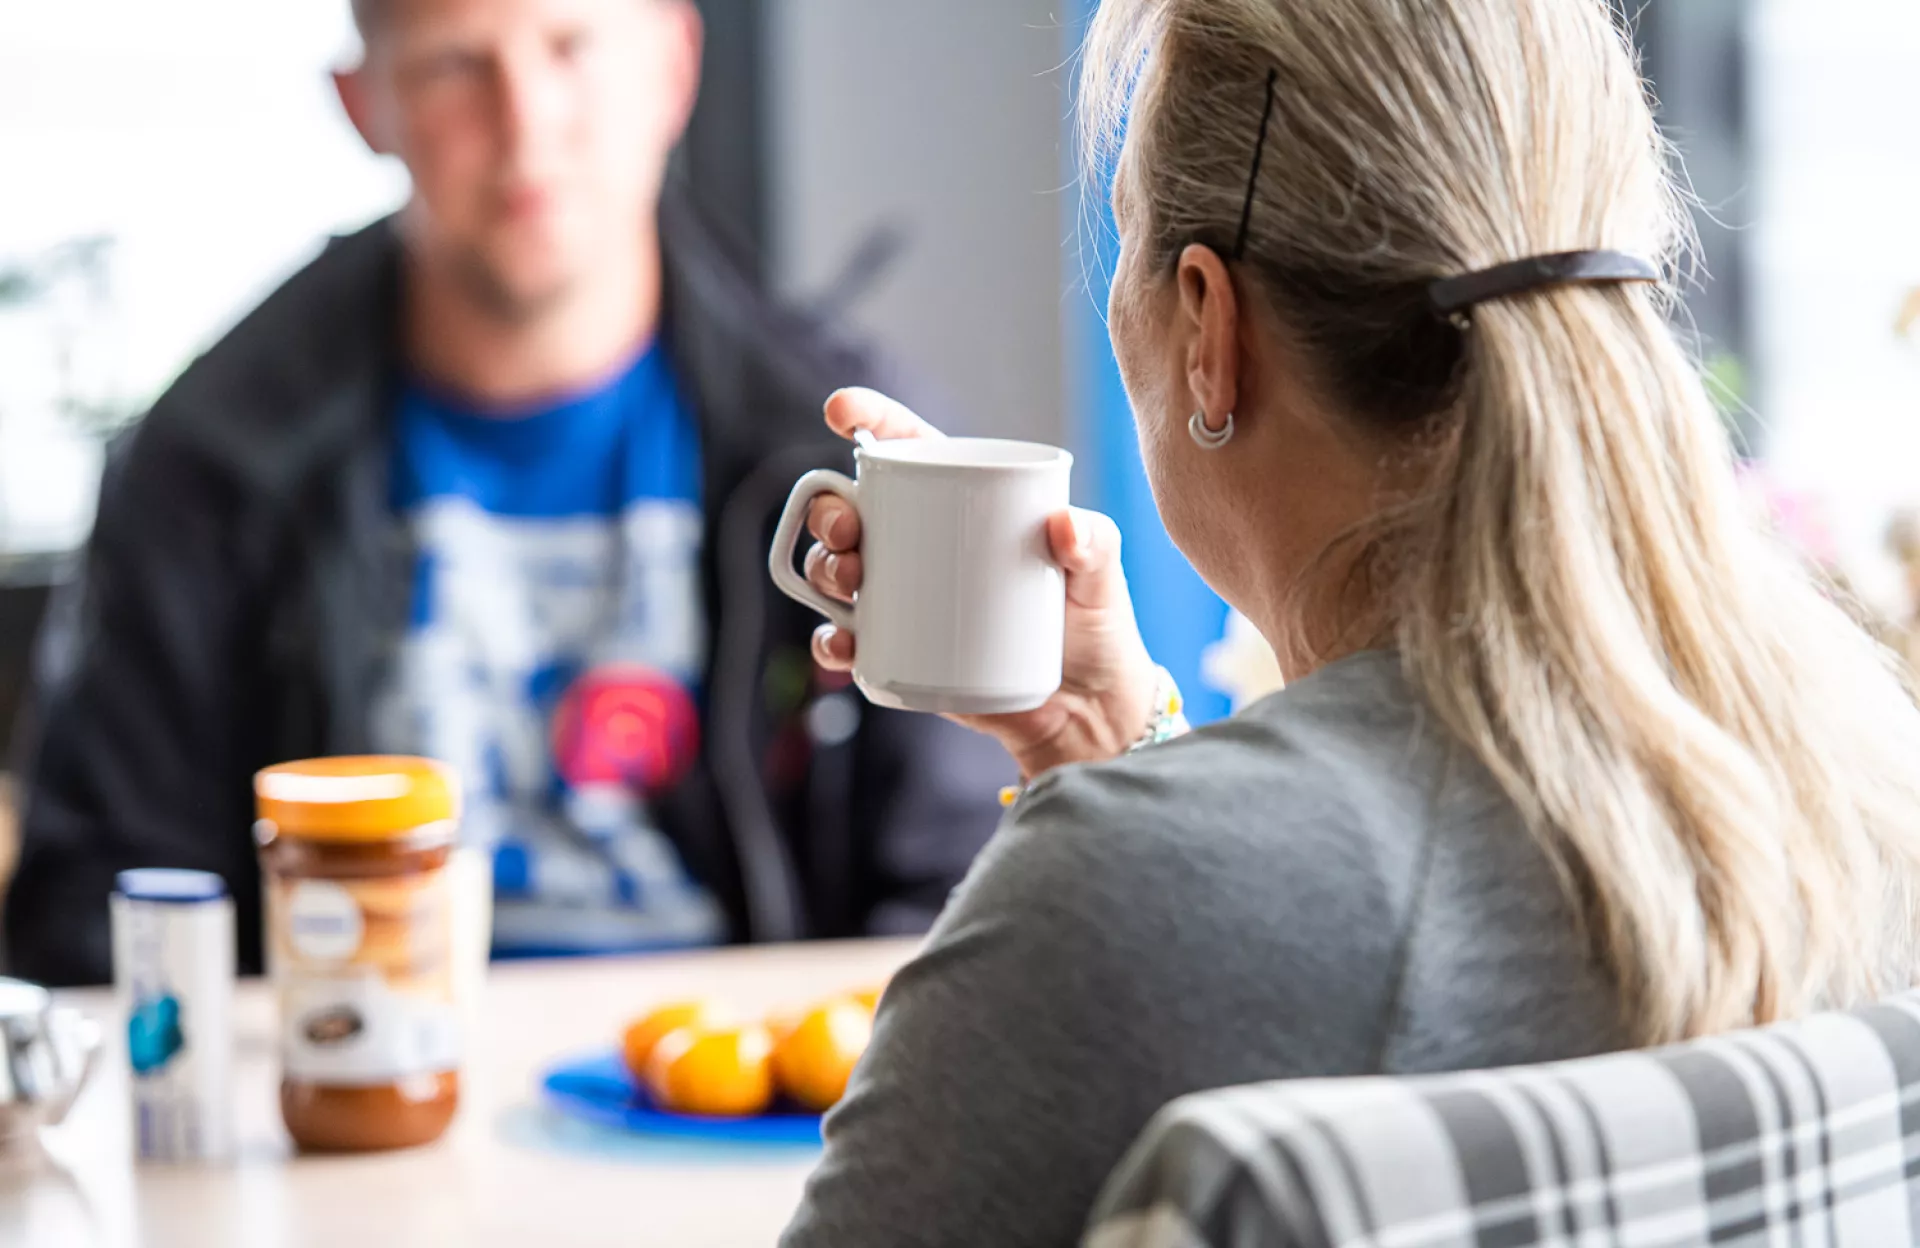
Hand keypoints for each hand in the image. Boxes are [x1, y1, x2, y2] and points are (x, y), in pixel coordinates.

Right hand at [804, 387, 1157, 778]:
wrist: (1086, 707)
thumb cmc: (1094, 622)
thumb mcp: (1101, 575)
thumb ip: (1095, 544)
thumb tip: (1065, 526)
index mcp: (964, 502)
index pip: (910, 449)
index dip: (869, 420)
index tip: (840, 411)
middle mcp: (923, 544)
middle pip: (853, 510)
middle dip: (830, 511)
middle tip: (848, 532)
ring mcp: (906, 598)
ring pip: (838, 570)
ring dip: (825, 571)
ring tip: (849, 583)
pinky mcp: (901, 651)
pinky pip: (850, 642)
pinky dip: (834, 643)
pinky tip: (843, 646)